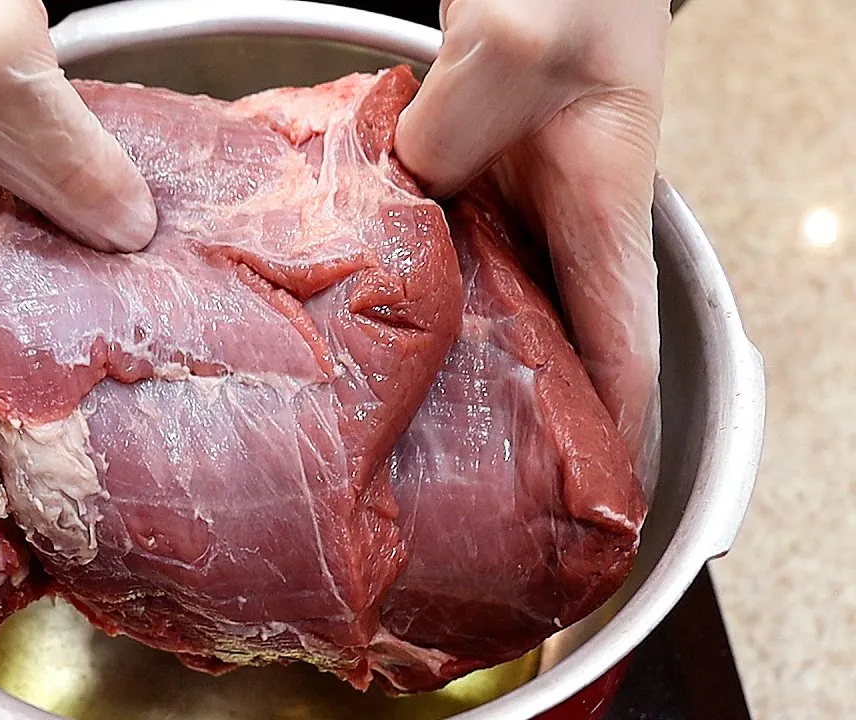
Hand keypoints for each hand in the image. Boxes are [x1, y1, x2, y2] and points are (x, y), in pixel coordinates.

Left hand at [395, 0, 668, 485]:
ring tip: (389, 441)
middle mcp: (549, 229)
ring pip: (476, 321)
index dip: (607, 438)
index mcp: (602, 217)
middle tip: (460, 500)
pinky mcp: (445, 189)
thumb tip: (390, 191)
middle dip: (513, 432)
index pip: (622, 351)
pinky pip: (417, 264)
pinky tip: (344, 332)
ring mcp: (494, 214)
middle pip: (544, 357)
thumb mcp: (521, 41)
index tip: (585, 509)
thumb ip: (456, 122)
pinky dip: (391, 303)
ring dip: (446, 377)